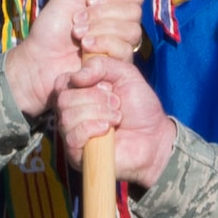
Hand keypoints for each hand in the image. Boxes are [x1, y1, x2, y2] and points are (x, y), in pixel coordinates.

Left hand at [4, 0, 142, 117]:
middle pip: (134, 11)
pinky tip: (85, 49)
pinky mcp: (118, 66)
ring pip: (132, 30)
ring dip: (99, 29)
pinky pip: (125, 50)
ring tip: (78, 35)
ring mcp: (121, 46)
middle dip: (102, 13)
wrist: (41, 57)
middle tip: (77, 20)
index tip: (88, 1)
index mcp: (113, 6)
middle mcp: (121, 25)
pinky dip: (102, 45)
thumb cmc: (52, 27)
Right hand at [56, 55, 175, 188]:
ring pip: (67, 117)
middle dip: (95, 98)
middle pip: (64, 99)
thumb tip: (76, 77)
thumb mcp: (125, 73)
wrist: (154, 135)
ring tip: (117, 117)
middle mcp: (71, 111)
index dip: (83, 80)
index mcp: (79, 91)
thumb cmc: (140, 105)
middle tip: (116, 103)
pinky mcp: (77, 153)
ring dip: (98, 113)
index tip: (108, 85)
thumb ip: (101, 64)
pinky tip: (108, 129)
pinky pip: (72, 137)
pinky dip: (92, 129)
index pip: (62, 82)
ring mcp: (72, 132)